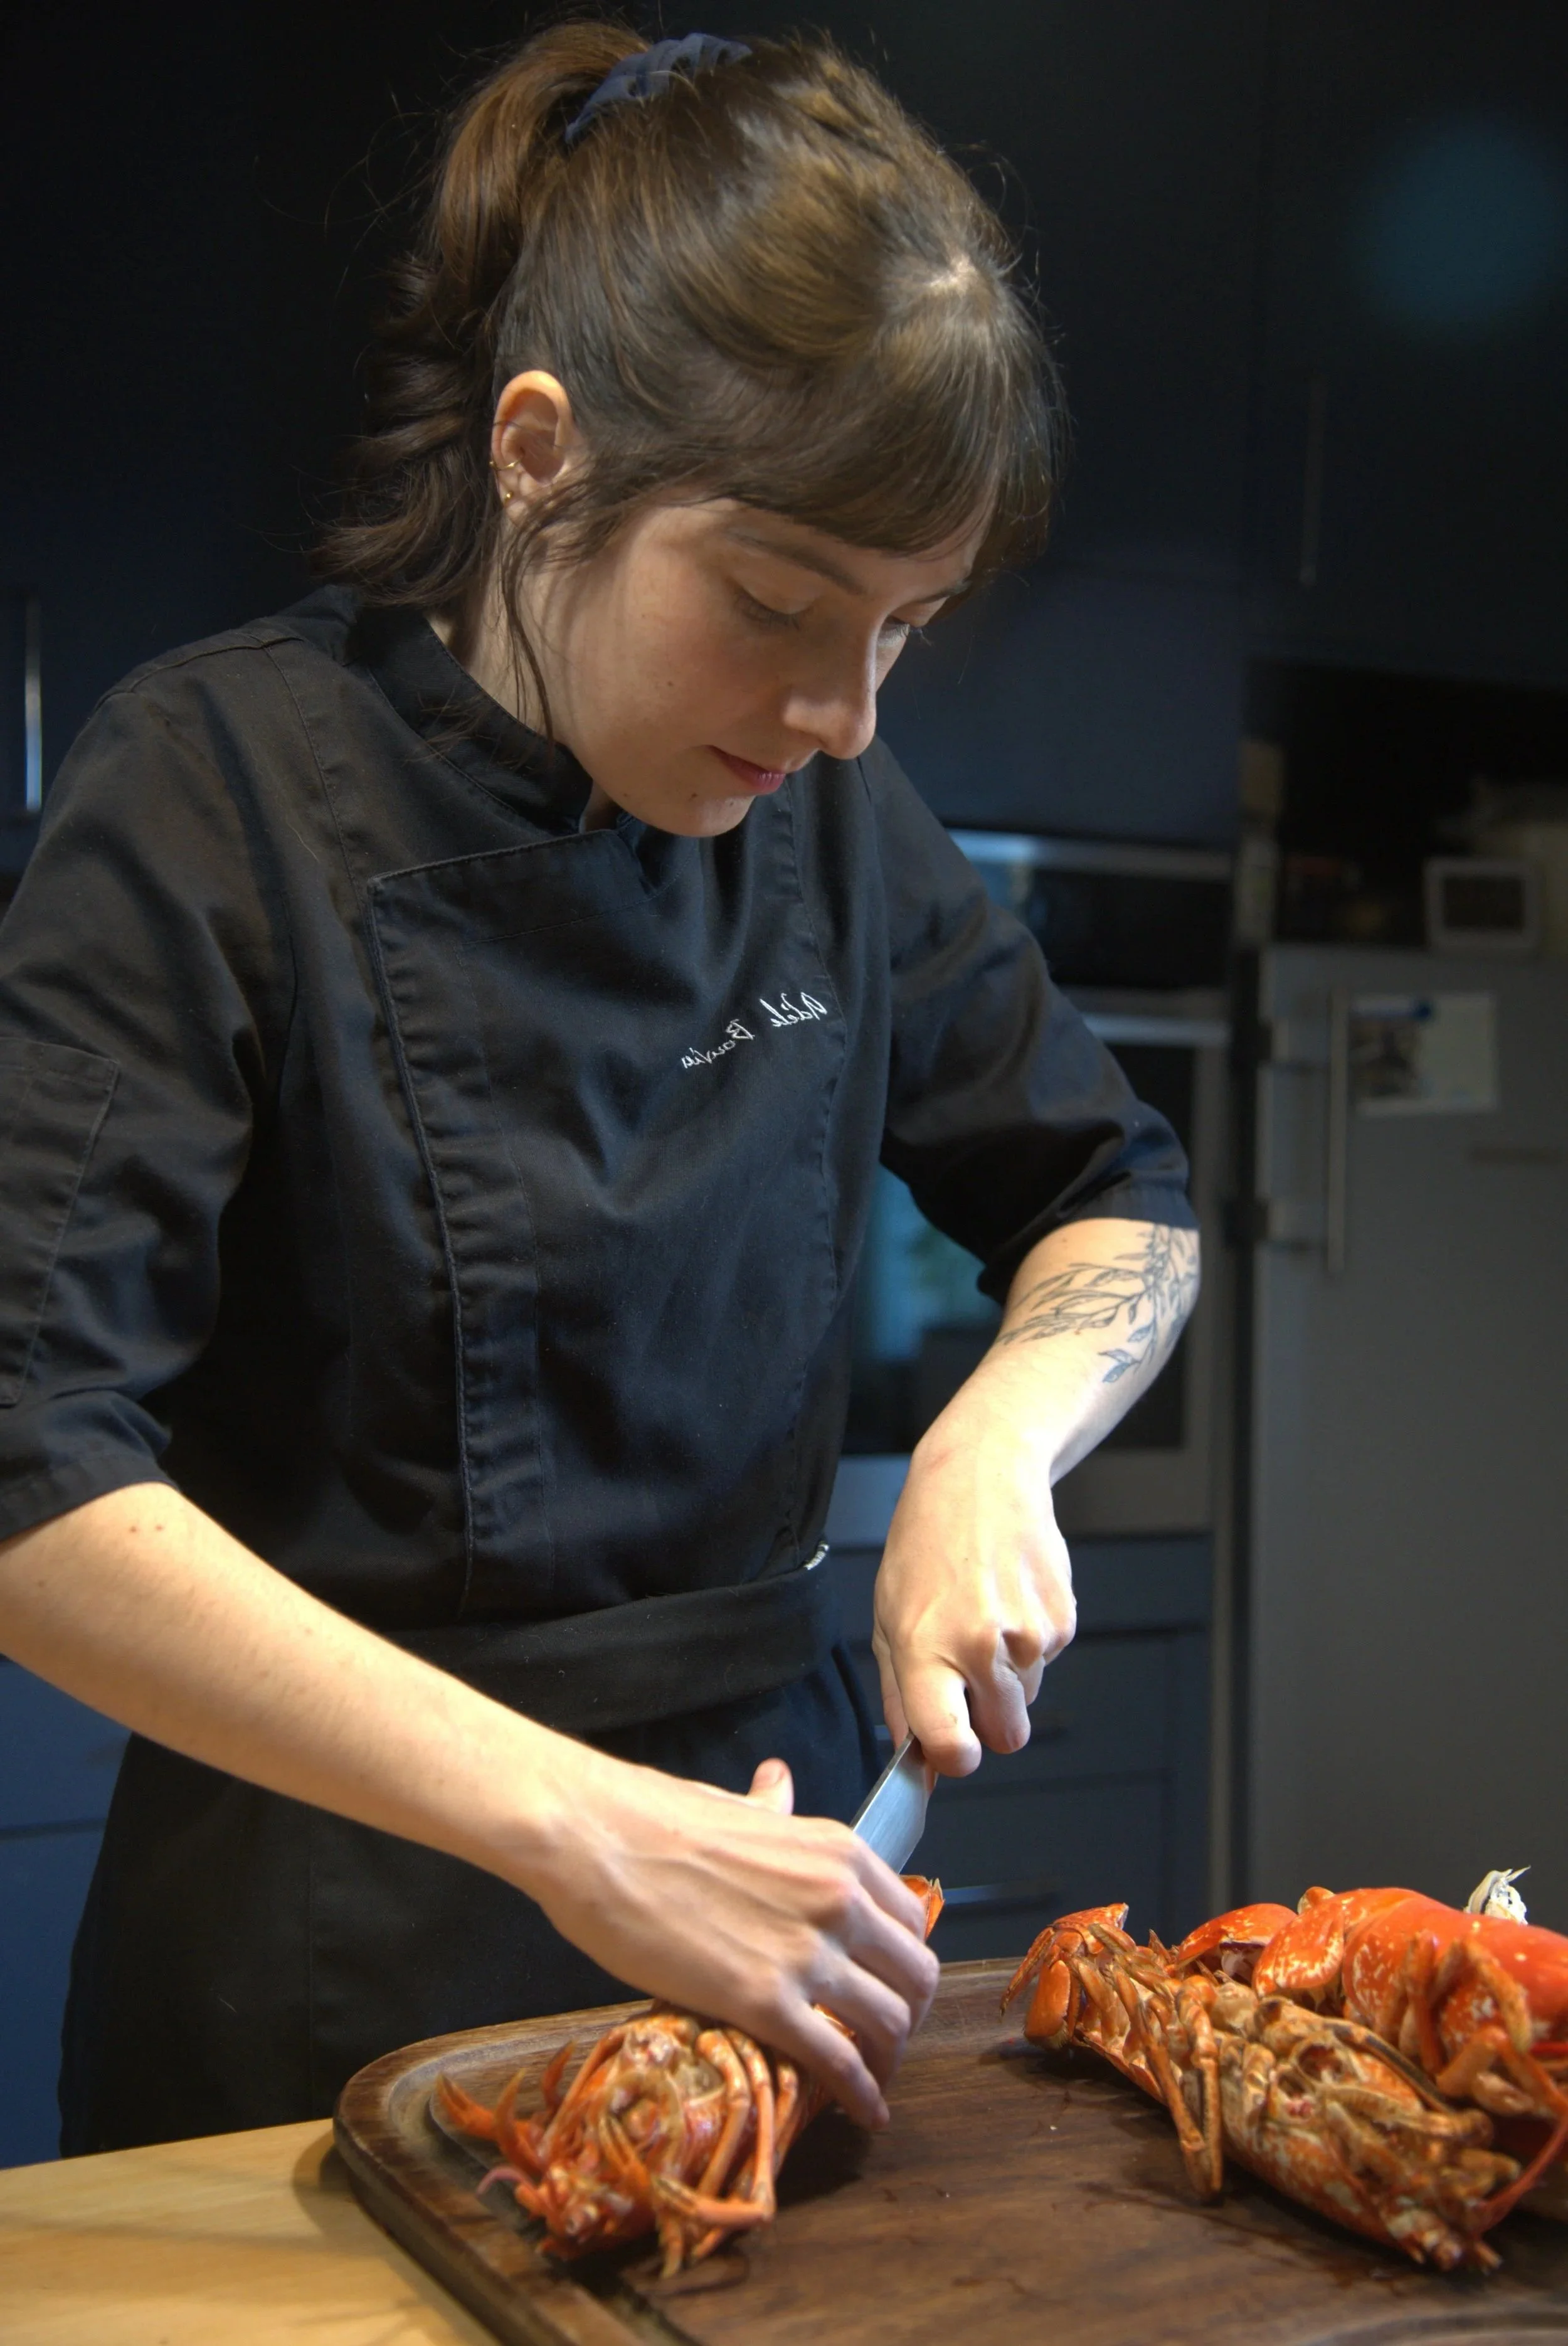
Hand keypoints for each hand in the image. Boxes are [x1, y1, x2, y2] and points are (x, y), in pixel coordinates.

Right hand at [519, 1750, 938, 2129]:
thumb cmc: (654, 1818)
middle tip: (883, 2040)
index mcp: (837, 1851)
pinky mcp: (765, 2002)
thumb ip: (771, 1809)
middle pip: (914, 1976)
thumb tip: (776, 1784)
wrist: (596, 1838)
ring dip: (888, 2060)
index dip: (903, 1963)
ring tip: (872, 2080)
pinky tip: (862, 2112)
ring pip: (890, 2023)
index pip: (911, 1920)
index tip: (886, 1986)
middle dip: (907, 2016)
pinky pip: (839, 2062)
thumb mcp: (735, 1807)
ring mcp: (806, 1951)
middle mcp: (839, 1899)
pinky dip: (862, 2095)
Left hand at [871, 1355, 1075, 1776]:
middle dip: (988, 1719)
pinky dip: (1030, 1644)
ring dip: (1009, 1676)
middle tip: (966, 1667)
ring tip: (983, 1615)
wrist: (981, 1476)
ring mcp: (1029, 1633)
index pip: (953, 1747)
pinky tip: (1008, 1599)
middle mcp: (981, 1645)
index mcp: (926, 1649)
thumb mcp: (888, 1618)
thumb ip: (901, 1697)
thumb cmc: (927, 1543)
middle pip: (1006, 1737)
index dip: (955, 1759)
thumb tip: (920, 1761)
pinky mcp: (1063, 1619)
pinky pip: (1048, 1663)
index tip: (953, 1747)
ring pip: (1028, 1700)